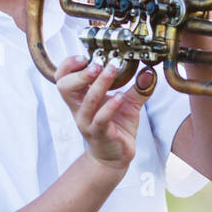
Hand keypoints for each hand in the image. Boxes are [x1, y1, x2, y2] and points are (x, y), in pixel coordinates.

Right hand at [54, 54, 157, 170]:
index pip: (62, 77)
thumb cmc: (117, 125)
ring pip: (86, 101)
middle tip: (97, 64)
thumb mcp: (129, 102)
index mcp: (81, 97)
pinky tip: (121, 97)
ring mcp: (87, 122)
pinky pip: (101, 118)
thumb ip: (139, 86)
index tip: (84, 56)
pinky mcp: (99, 133)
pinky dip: (110, 106)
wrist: (116, 155)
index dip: (68, 65)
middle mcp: (79, 109)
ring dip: (99, 84)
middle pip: (64, 87)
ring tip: (112, 70)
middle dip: (80, 73)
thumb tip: (150, 71)